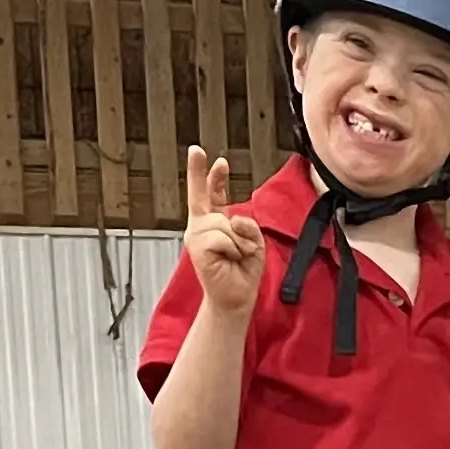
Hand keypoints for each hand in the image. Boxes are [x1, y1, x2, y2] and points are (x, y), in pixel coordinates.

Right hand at [183, 148, 263, 315]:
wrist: (236, 299)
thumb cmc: (242, 272)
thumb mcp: (253, 242)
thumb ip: (247, 225)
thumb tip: (232, 219)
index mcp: (213, 224)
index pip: (212, 196)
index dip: (212, 177)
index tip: (217, 161)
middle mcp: (201, 227)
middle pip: (201, 194)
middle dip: (197, 171)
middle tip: (196, 149)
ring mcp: (196, 236)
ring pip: (223, 222)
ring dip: (238, 241)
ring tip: (236, 256)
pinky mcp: (197, 248)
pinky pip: (222, 235)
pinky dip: (233, 248)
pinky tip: (229, 260)